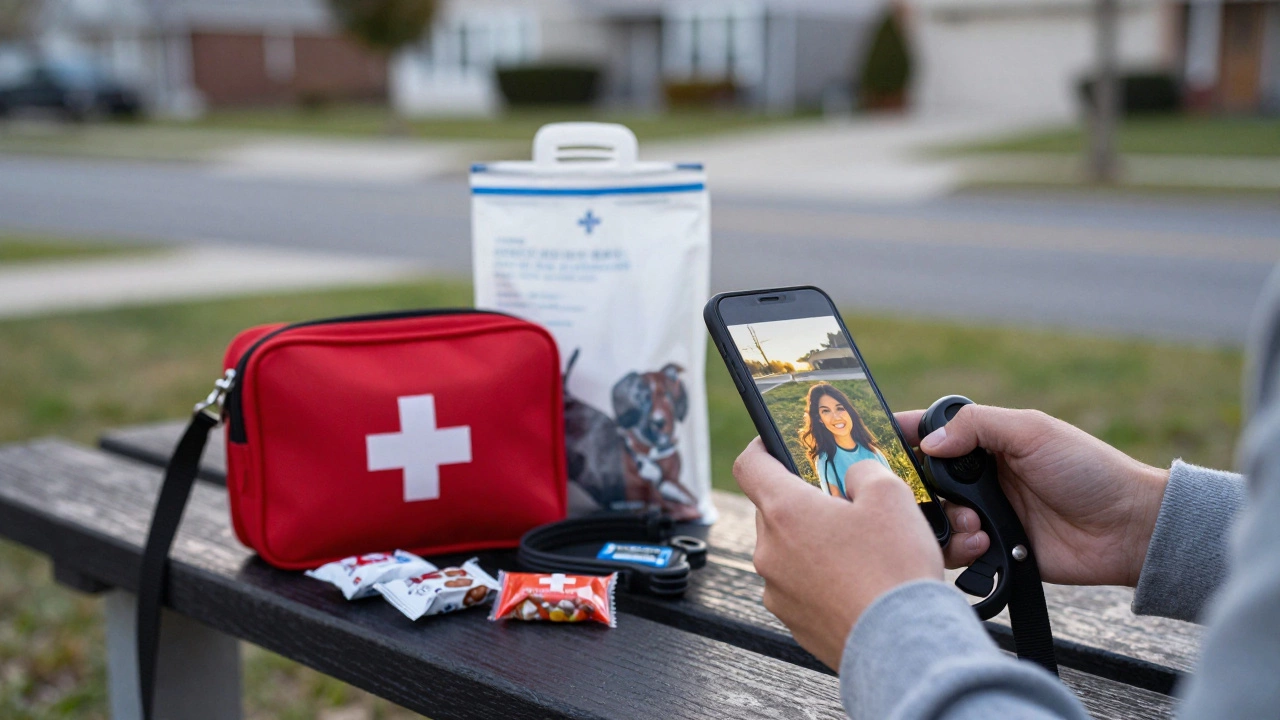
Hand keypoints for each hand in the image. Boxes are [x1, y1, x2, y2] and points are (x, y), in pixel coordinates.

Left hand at [733, 439, 942, 669]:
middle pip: (773, 509)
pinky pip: (799, 586)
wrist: (901, 644)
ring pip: (788, 550)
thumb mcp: (890, 496)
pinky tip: (856, 580)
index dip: (762, 446)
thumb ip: (864, 471)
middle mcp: (770, 551)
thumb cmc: (893, 572)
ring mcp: (777, 590)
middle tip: (841, 501)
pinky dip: (820, 578)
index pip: (749, 464)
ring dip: (814, 542)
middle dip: (804, 501)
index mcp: (785, 511)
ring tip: (858, 547)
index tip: (775, 443)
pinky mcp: (792, 621)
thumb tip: (855, 474)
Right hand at [895, 405, 1168, 587]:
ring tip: (975, 523)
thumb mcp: (1032, 431)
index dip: (896, 439)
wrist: (1127, 528)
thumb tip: (927, 442)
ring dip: (944, 521)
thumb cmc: (1088, 469)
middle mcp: (975, 478)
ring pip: (932, 520)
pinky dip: (962, 548)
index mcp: (982, 441)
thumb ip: (976, 425)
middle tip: (921, 495)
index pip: (925, 434)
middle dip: (915, 490)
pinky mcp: (992, 549)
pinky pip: (956, 552)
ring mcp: (982, 514)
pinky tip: (985, 543)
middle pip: (918, 482)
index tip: (869, 447)